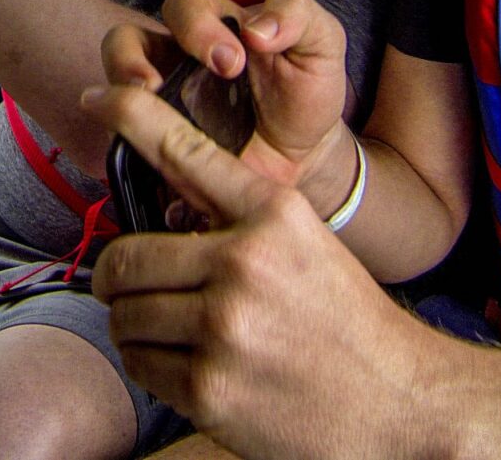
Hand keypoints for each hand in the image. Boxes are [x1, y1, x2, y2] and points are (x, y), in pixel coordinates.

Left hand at [85, 85, 447, 458]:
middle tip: (123, 288)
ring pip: (127, 316)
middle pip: (128, 256)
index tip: (99, 97)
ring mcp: (225, 327)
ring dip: (134, 326)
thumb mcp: (305, 243)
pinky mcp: (210, 387)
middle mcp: (245, 262)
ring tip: (165, 332)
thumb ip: (238, 221)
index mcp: (273, 214)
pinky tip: (184, 366)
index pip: (184, 150)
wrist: (402, 402)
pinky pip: (141, 366)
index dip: (130, 116)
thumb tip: (156, 210)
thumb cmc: (346, 322)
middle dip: (117, 277)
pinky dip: (150, 367)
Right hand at [103, 0, 359, 211]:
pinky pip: (125, 135)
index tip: (232, 63)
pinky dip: (125, 137)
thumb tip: (257, 27)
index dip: (197, 28)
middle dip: (132, 57)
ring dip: (116, 89)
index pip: (184, 7)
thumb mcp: (322, 43)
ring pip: (112, 81)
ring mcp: (162, 101)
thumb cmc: (306, 91)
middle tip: (159, 85)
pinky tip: (149, 150)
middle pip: (126, 39)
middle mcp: (177, 58)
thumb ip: (298, 16)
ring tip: (137, 106)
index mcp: (214, 26)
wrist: (307, 156)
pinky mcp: (159, 142)